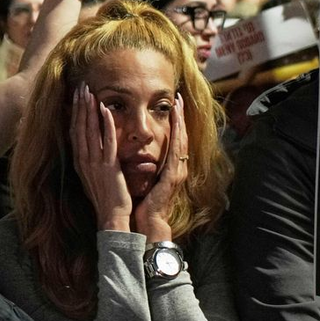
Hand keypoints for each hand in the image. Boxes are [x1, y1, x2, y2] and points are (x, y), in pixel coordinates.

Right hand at [69, 83, 132, 230]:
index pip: (74, 131)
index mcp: (79, 162)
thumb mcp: (92, 177)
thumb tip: (89, 148)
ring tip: (89, 92)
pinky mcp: (109, 166)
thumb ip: (90, 160)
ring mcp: (95, 163)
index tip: (75, 96)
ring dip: (89, 110)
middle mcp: (84, 160)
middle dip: (79, 105)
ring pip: (90, 131)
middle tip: (81, 86)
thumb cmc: (105, 199)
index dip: (74, 112)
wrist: (111, 218)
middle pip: (79, 127)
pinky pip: (107, 141)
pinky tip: (105, 110)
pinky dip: (106, 124)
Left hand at [132, 93, 185, 241]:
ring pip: (182, 140)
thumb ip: (146, 165)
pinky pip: (176, 152)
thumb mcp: (146, 178)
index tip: (172, 105)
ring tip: (179, 105)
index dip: (175, 122)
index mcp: (170, 168)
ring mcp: (178, 171)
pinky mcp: (174, 176)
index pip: (174, 140)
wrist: (148, 222)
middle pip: (181, 136)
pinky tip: (177, 125)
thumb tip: (138, 152)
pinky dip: (177, 136)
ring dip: (181, 122)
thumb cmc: (144, 202)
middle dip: (180, 117)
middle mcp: (178, 167)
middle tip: (178, 98)